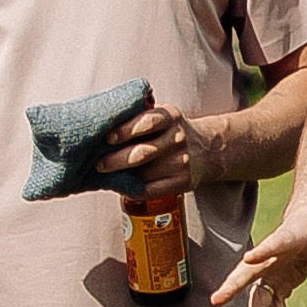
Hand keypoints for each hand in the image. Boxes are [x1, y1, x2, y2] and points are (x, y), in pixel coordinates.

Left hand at [94, 98, 212, 199]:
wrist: (207, 150)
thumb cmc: (172, 132)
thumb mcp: (163, 116)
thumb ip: (140, 116)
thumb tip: (103, 124)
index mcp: (171, 117)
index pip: (146, 122)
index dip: (124, 130)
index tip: (107, 138)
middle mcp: (177, 138)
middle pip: (143, 152)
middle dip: (117, 159)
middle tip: (99, 164)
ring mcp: (181, 162)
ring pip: (145, 173)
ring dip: (122, 177)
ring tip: (106, 176)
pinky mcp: (182, 181)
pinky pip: (152, 190)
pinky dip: (133, 190)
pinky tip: (123, 187)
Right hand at [211, 195, 306, 306]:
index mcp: (290, 237)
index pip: (275, 242)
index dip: (264, 251)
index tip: (248, 259)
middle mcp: (272, 256)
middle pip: (250, 273)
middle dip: (233, 287)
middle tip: (216, 301)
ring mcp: (270, 271)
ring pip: (257, 298)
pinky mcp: (275, 283)